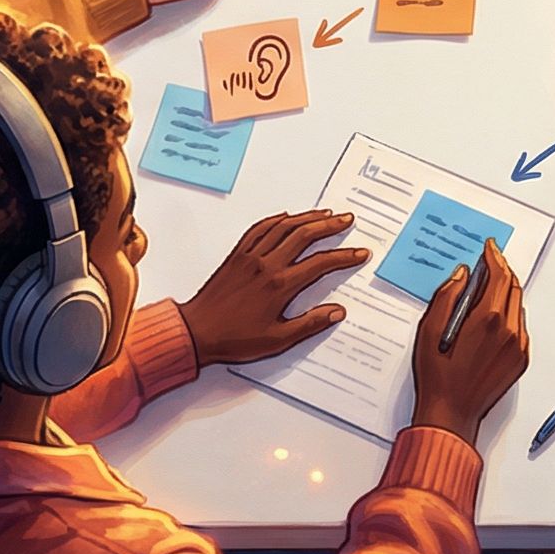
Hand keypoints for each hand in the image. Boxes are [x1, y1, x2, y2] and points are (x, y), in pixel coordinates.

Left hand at [178, 209, 369, 365]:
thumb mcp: (277, 339)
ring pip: (284, 227)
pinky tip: (286, 217)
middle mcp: (266, 264)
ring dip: (307, 217)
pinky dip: (276, 219)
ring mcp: (250, 256)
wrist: (196, 331)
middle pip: (304, 235)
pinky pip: (259, 229)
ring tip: (324, 214)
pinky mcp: (237, 255)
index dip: (343, 257)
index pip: (320, 263)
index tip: (358, 254)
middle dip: (330, 225)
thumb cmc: (233, 338)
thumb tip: (335, 312)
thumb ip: (309, 324)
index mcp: (279, 285)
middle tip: (346, 220)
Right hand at [410, 237, 530, 441]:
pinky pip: (520, 327)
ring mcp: (519, 346)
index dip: (495, 257)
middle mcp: (510, 330)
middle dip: (502, 271)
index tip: (489, 248)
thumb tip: (462, 274)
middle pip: (513, 287)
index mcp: (488, 319)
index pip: (499, 276)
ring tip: (488, 288)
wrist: (452, 414)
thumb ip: (447, 296)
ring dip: (506, 292)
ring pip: (518, 306)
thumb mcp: (429, 330)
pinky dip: (509, 314)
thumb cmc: (437, 376)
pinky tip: (492, 317)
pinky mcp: (521, 359)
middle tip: (489, 262)